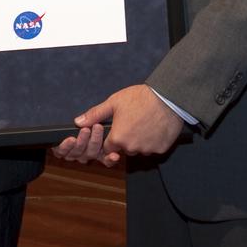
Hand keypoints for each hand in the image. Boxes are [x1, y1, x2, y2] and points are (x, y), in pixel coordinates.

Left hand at [55, 85, 182, 166]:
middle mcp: (131, 148)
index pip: (108, 147)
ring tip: (145, 122)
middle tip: (133, 121)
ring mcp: (147, 150)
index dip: (111, 137)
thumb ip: (96, 114)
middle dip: (126, 138)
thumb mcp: (115, 102)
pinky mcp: (161, 149)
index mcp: (118, 138)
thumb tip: (79, 122)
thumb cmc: (141, 98)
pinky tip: (155, 126)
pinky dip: (154, 140)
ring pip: (139, 149)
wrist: (167, 97)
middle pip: (124, 148)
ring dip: (140, 140)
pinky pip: (153, 148)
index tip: (118, 128)